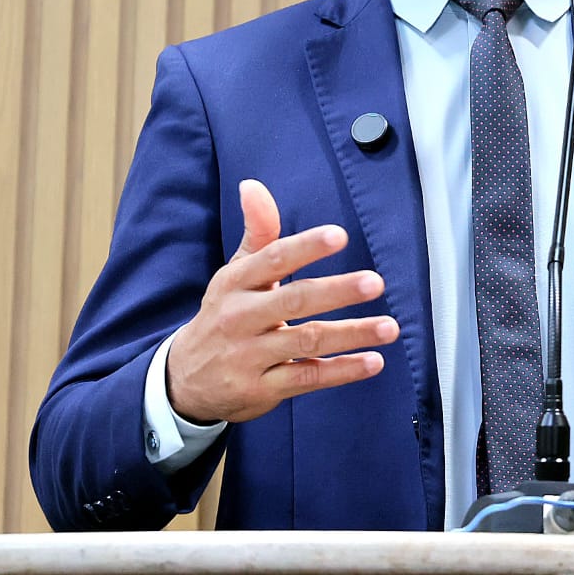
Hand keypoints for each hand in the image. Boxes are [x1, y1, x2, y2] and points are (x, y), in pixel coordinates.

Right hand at [165, 179, 398, 423]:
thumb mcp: (234, 274)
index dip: (306, 247)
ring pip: (307, 342)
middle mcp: (241, 317)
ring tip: (389, 326)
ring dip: (351, 334)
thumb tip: (254, 186)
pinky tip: (372, 361)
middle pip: (294, 300)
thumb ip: (257, 233)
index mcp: (236, 283)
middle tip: (374, 282)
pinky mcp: (263, 389)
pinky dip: (343, 371)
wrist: (185, 379)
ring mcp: (250, 356)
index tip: (339, 235)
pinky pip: (308, 378)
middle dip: (336, 291)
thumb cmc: (223, 315)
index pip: (273, 259)